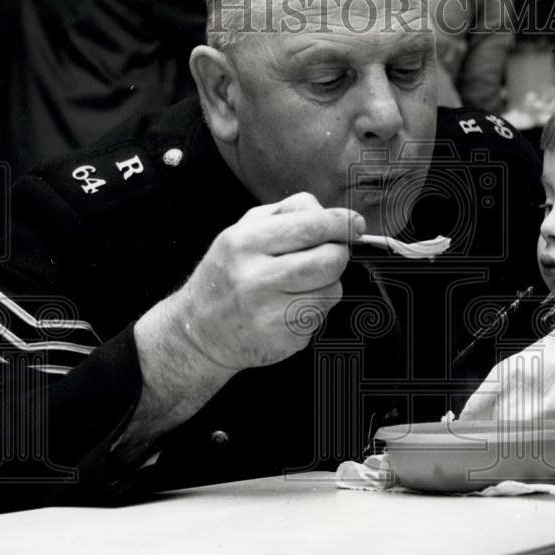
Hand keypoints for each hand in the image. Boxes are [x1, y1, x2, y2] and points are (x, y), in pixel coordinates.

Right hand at [127, 193, 364, 445]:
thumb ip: (286, 213)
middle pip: (330, 259)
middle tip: (330, 253)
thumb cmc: (228, 273)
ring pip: (332, 289)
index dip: (341, 223)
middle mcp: (255, 278)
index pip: (310, 226)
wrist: (198, 331)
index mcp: (244, 243)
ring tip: (300, 284)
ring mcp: (270, 313)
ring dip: (327, 284)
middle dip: (339, 253)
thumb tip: (331, 214)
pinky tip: (289, 307)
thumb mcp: (243, 230)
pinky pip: (321, 316)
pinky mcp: (284, 340)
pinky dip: (315, 309)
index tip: (355, 224)